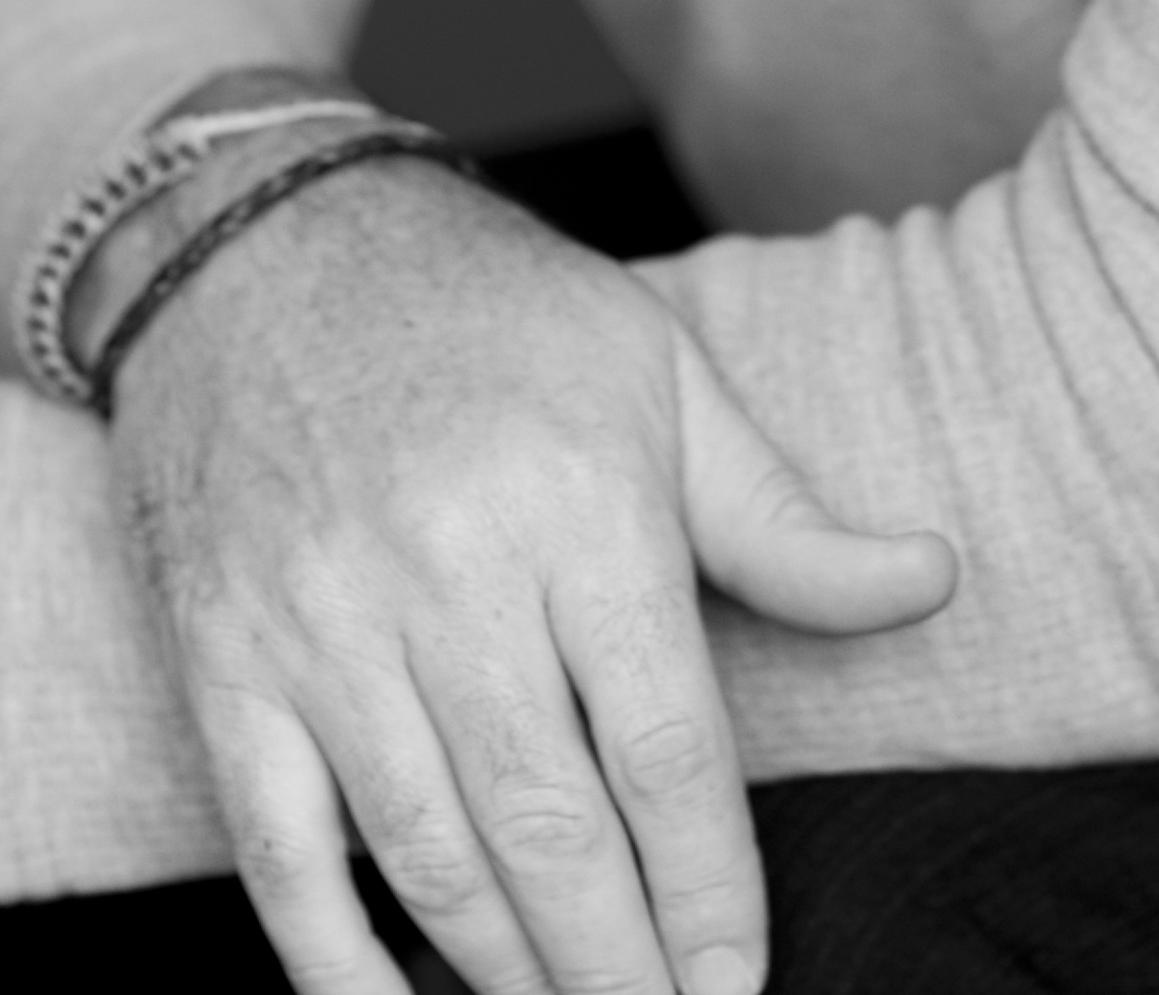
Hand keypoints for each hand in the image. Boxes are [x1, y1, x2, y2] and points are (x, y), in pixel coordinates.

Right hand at [102, 154, 954, 994]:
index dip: (710, 891)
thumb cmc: (490, 314)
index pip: (664, 748)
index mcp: (577, 498)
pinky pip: (280, 854)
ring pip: (431, 857)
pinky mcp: (224, 659)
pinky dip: (337, 965)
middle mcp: (447, 567)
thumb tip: (935, 578)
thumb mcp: (659, 377)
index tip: (740, 985)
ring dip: (507, 980)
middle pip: (554, 828)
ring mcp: (321, 621)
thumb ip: (785, 517)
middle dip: (622, 969)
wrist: (259, 238)